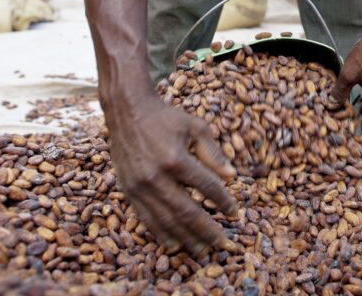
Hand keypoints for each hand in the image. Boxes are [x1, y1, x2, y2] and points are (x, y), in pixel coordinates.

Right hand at [106, 94, 236, 253]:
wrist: (127, 110)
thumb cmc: (165, 117)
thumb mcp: (195, 126)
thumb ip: (213, 152)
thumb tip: (232, 176)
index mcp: (176, 159)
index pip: (207, 188)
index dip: (224, 202)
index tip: (235, 213)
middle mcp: (156, 176)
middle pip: (188, 212)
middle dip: (208, 230)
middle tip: (223, 244)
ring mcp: (140, 186)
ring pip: (167, 220)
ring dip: (187, 238)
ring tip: (202, 250)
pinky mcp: (128, 190)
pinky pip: (146, 218)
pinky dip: (161, 234)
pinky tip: (174, 245)